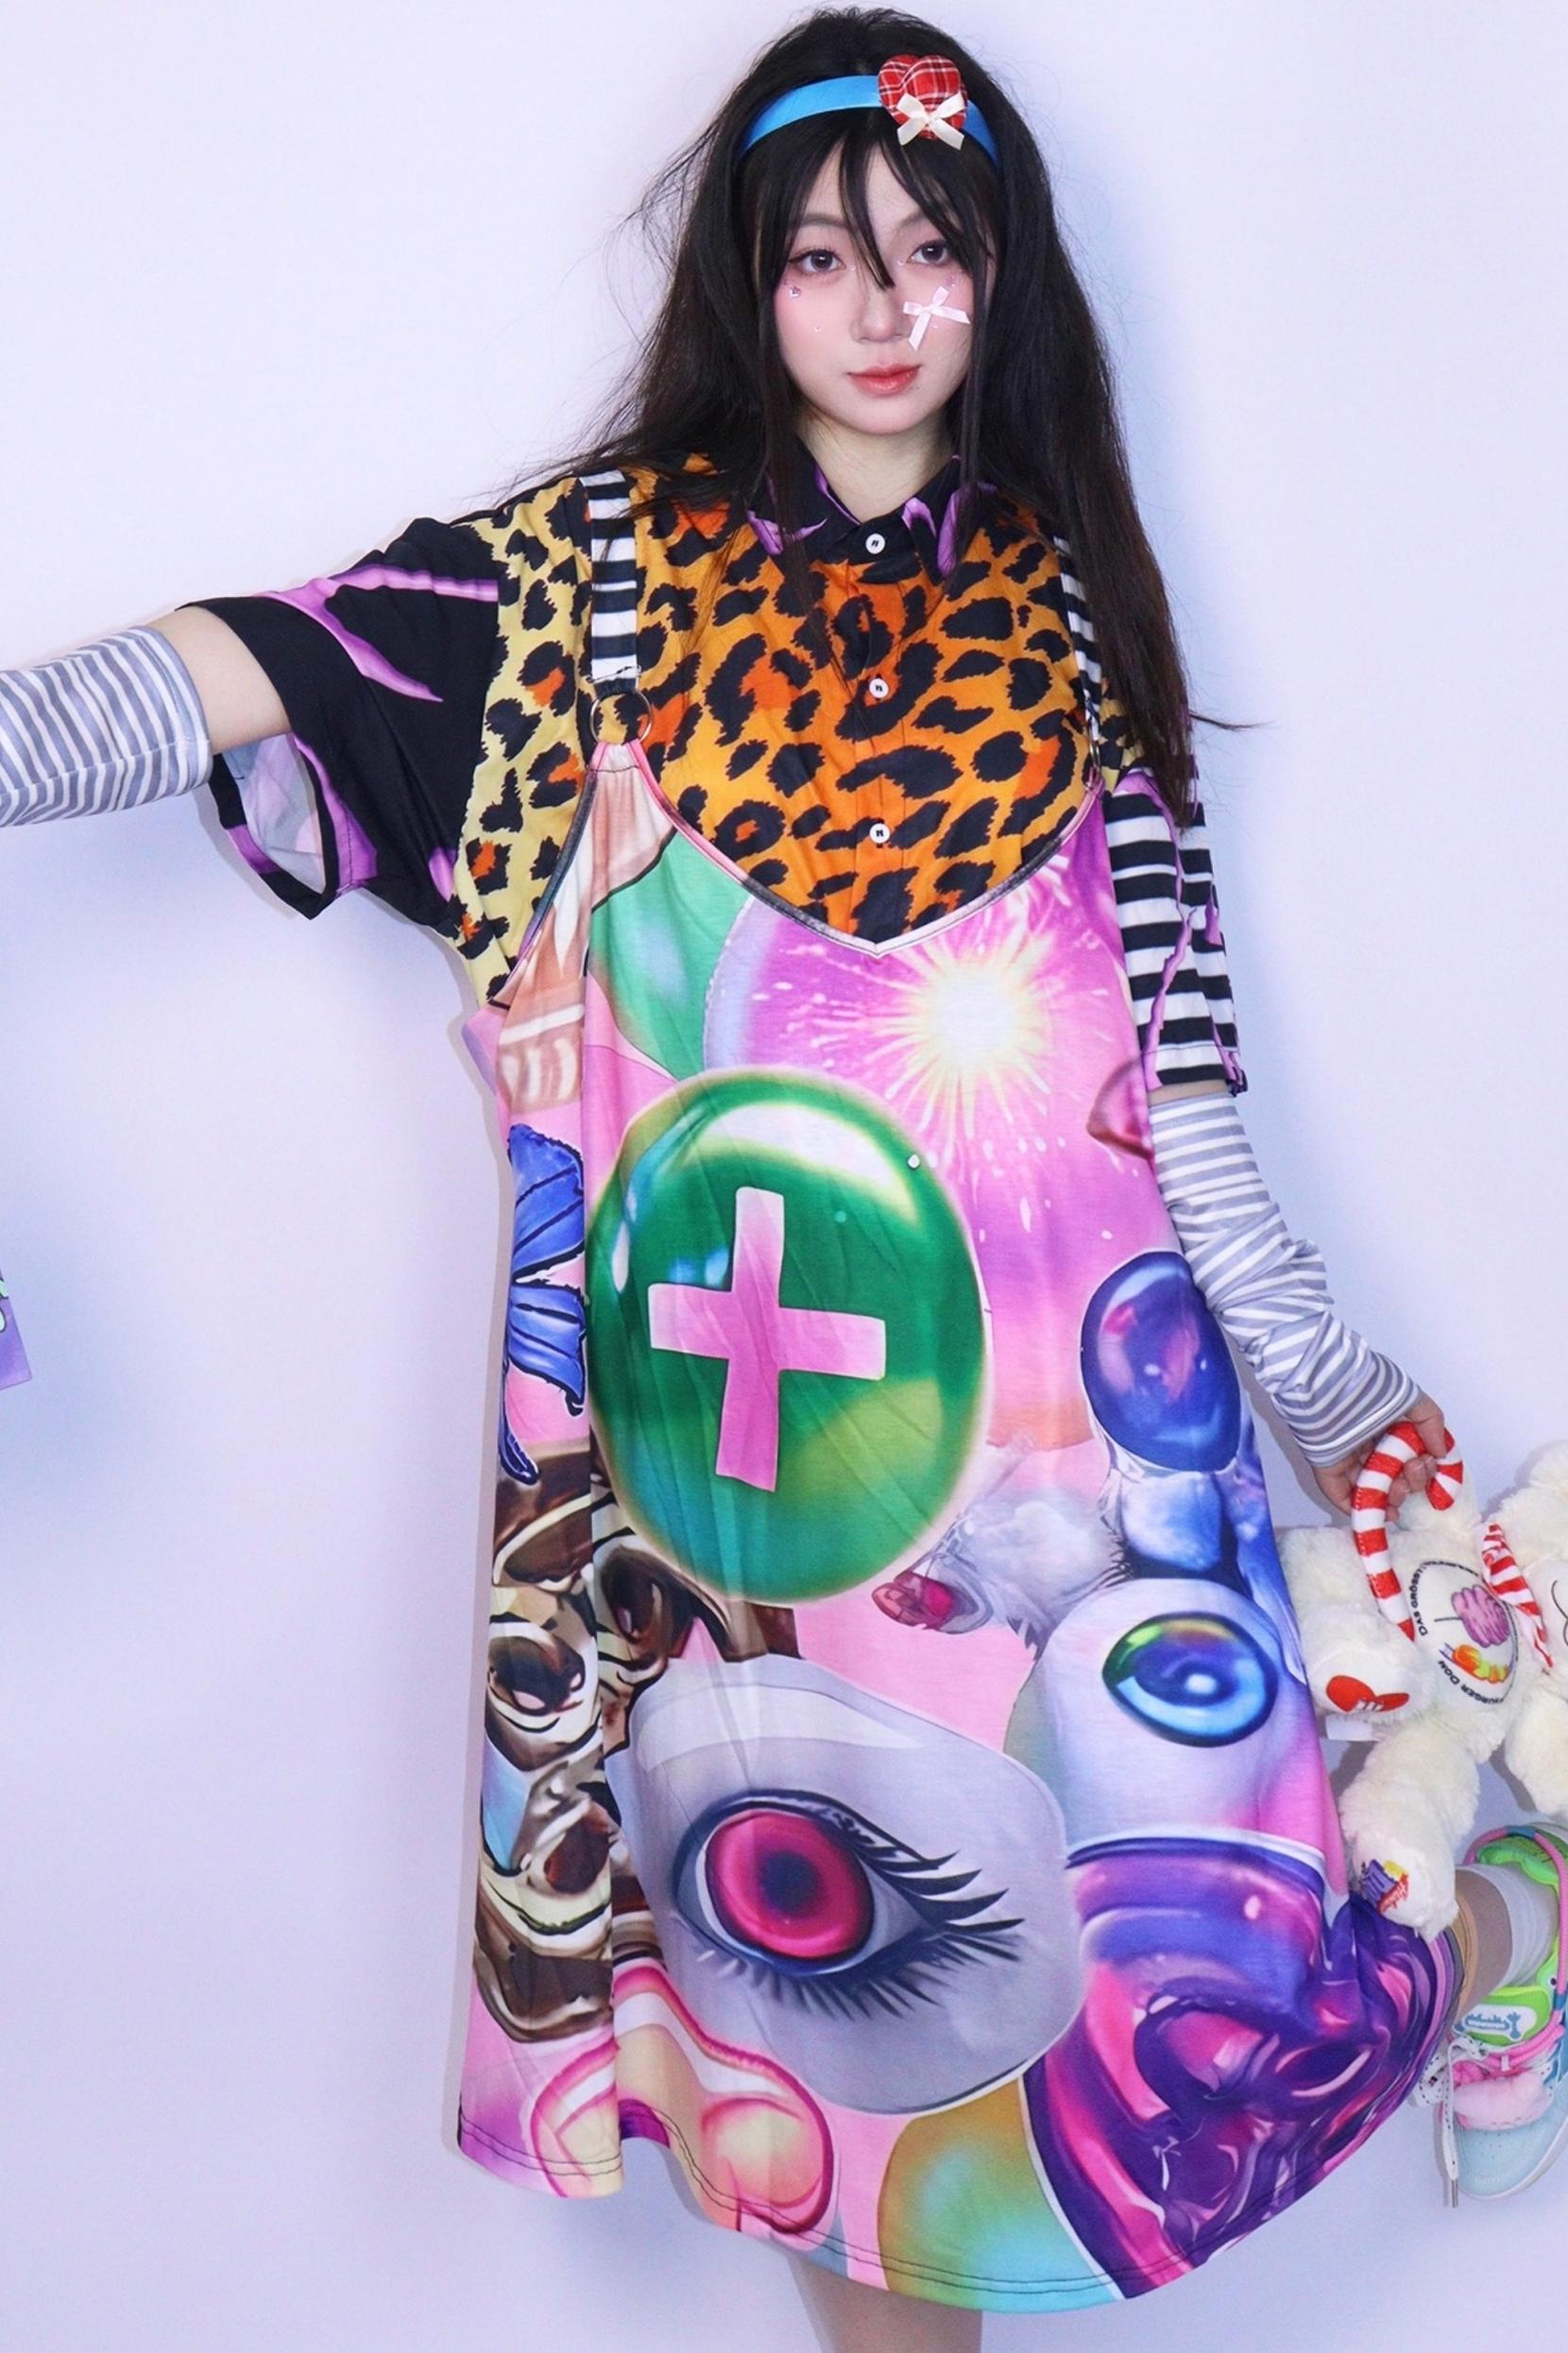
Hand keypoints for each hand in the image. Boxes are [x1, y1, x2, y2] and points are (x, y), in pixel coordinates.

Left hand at [1309, 1388, 1448, 1517]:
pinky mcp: (1329, 1471)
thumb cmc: (1369, 1386)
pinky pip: (1346, 1497)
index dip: (1423, 1466)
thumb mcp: (1410, 1397)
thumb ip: (1431, 1422)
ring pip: (1374, 1488)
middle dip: (1411, 1480)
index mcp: (1385, 1427)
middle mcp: (1367, 1445)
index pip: (1408, 1455)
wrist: (1330, 1385)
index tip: (1428, 1463)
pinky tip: (1387, 1512)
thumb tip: (1441, 1453)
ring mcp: (1347, 1459)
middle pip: (1394, 1474)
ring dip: (1394, 1496)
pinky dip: (1366, 1509)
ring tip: (1400, 1489)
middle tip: (1412, 1470)